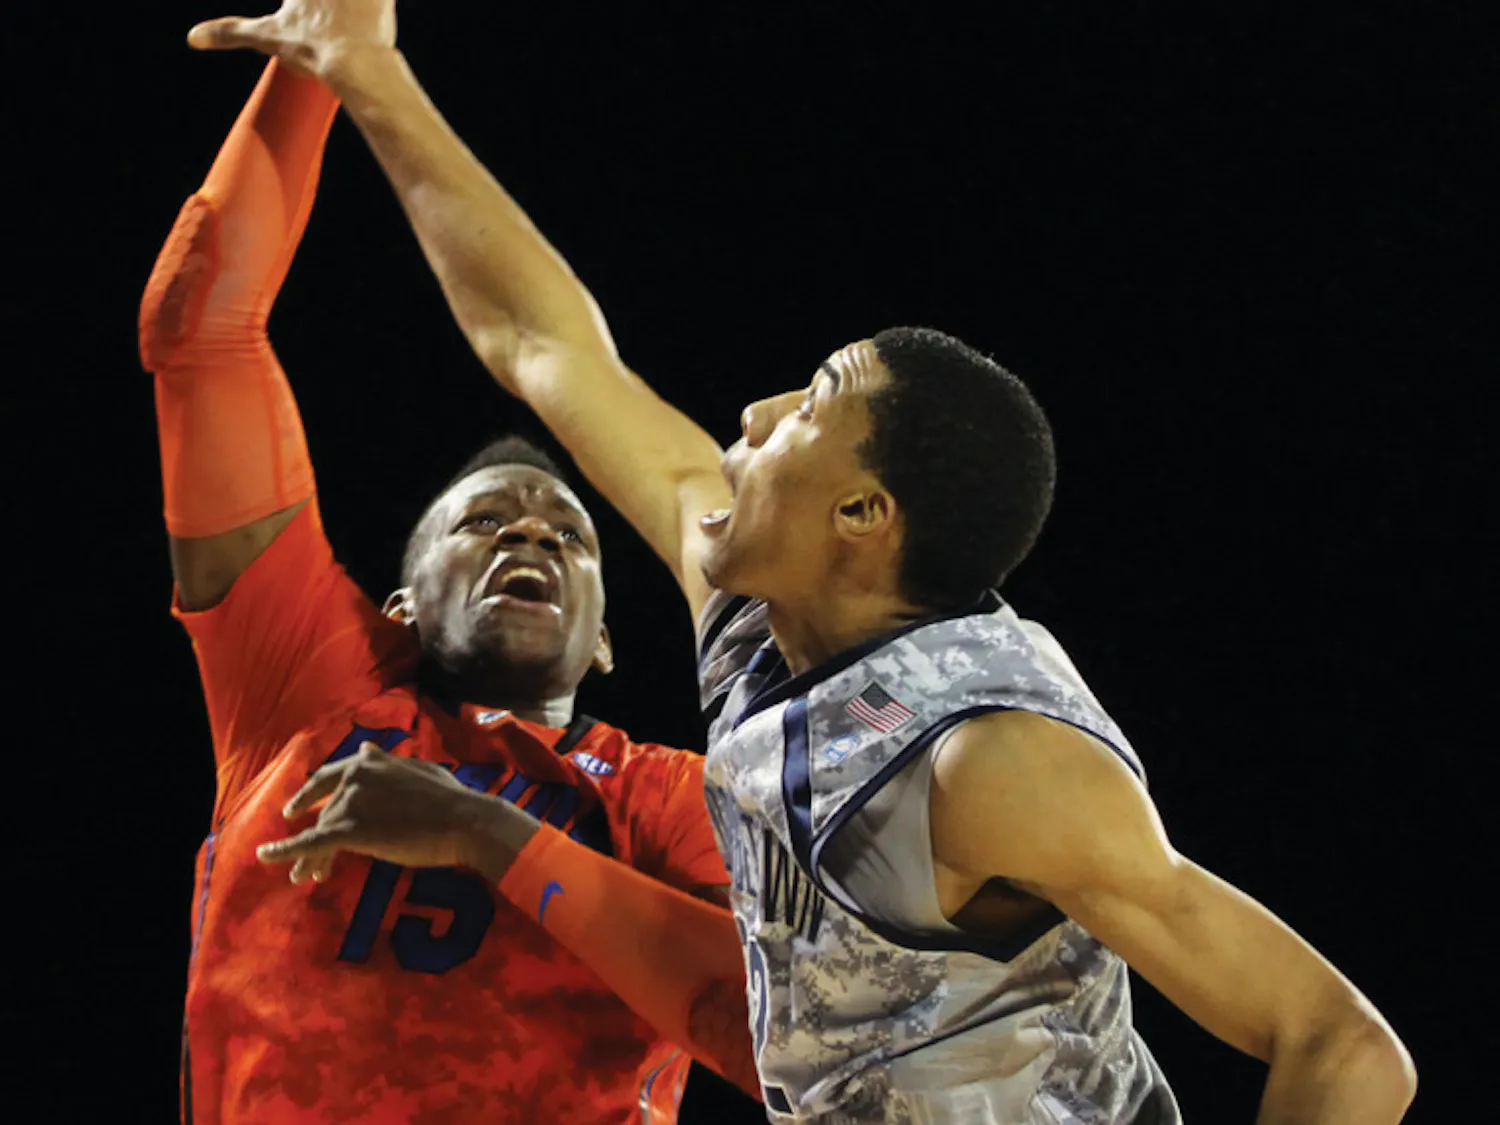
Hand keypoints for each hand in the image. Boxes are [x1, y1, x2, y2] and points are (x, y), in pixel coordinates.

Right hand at [187, 0, 395, 80]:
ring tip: (346, 17)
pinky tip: (374, 10)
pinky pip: (386, 0)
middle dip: (325, 8)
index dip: (302, 7)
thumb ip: (230, 32)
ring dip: (351, 9)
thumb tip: (193, 38)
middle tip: (322, 20)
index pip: (297, 1)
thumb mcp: (266, 38)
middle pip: (324, 1)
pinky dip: (381, 4)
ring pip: (353, 2)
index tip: (302, 14)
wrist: (355, 64)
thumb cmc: (311, 50)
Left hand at [258, 742, 479, 883]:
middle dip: (307, 817)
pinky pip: (310, 843)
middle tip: (293, 829)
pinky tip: (268, 857)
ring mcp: (350, 803)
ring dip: (309, 852)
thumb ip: (389, 762)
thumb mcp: (419, 769)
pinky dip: (286, 851)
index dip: (313, 790)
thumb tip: (366, 749)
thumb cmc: (449, 798)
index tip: (299, 804)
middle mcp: (354, 776)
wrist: (463, 821)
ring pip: (320, 829)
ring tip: (306, 873)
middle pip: (323, 804)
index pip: (332, 775)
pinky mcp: (349, 831)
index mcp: (370, 761)